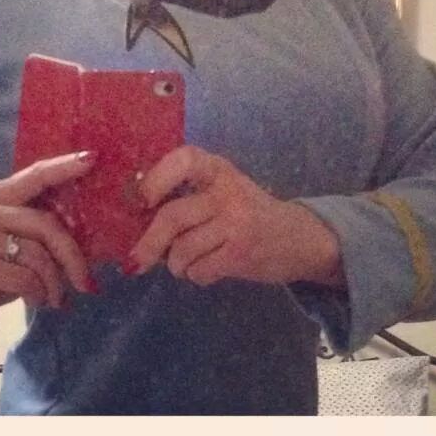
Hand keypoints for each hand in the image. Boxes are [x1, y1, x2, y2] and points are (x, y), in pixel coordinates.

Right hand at [0, 151, 97, 330]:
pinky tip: (38, 301)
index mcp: (1, 195)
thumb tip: (91, 238)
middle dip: (72, 255)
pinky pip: (24, 278)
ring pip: (37, 254)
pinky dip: (39, 293)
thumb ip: (41, 231)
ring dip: (55, 282)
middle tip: (86, 282)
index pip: (37, 174)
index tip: (92, 158)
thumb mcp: (15, 240)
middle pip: (46, 224)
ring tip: (58, 299)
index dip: (65, 166)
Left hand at [128, 145, 343, 288]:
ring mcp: (237, 222)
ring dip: (176, 264)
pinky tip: (208, 268)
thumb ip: (187, 195)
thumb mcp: (222, 190)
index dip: (156, 178)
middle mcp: (228, 191)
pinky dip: (195, 275)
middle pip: (172, 216)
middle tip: (136, 260)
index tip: (141, 200)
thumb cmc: (247, 212)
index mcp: (219, 169)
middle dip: (149, 243)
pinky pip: (199, 270)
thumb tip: (136, 215)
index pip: (184, 160)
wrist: (300, 238)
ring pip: (182, 249)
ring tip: (188, 261)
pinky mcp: (242, 253)